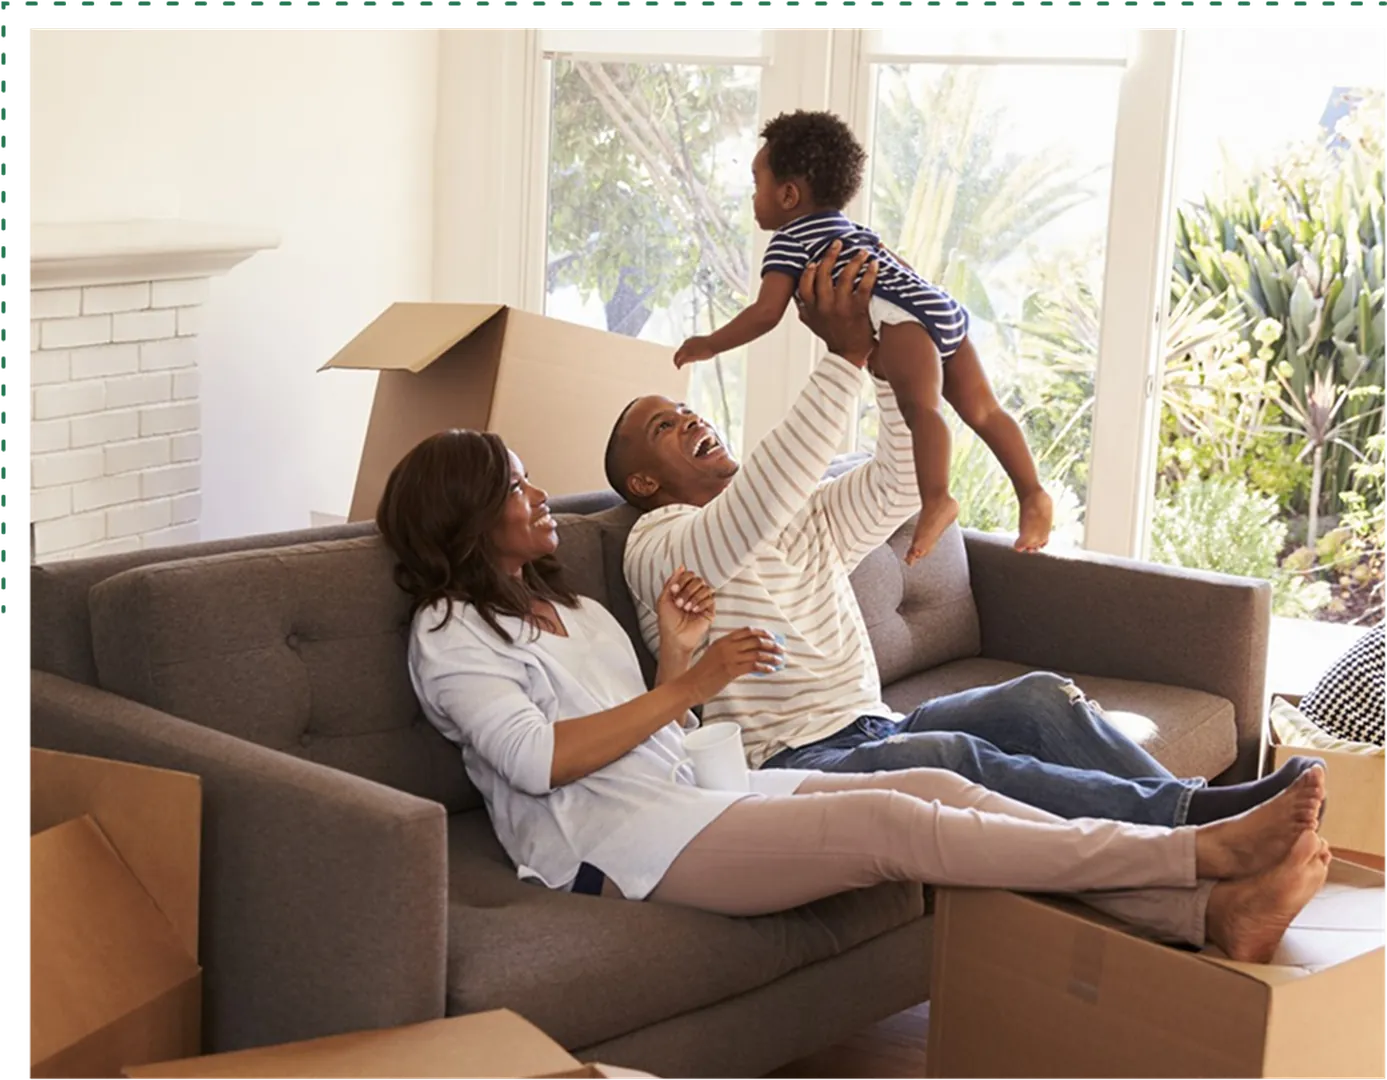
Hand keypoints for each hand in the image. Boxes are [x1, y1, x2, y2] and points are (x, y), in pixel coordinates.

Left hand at [656, 566, 714, 656]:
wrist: (675, 638)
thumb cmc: (668, 622)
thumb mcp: (663, 599)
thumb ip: (671, 582)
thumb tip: (680, 566)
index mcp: (683, 589)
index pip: (688, 575)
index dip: (682, 580)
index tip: (674, 590)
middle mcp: (693, 594)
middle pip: (697, 579)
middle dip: (687, 590)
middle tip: (679, 603)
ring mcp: (702, 601)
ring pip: (705, 588)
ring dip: (694, 597)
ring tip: (686, 609)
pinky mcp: (710, 610)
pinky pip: (711, 598)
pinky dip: (701, 603)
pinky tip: (695, 611)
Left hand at [674, 337, 715, 368]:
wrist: (712, 343)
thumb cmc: (712, 343)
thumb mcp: (705, 342)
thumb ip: (701, 345)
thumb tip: (706, 349)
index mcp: (690, 340)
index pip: (683, 346)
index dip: (682, 352)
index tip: (682, 356)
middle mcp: (686, 344)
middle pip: (679, 351)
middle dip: (677, 356)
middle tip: (676, 362)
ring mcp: (686, 349)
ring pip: (677, 356)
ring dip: (676, 361)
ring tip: (677, 366)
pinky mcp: (688, 355)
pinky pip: (680, 360)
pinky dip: (678, 364)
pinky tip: (679, 368)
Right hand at [683, 628, 784, 701]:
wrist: (690, 685)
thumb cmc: (703, 673)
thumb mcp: (715, 655)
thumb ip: (729, 650)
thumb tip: (749, 653)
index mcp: (723, 640)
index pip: (746, 631)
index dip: (761, 632)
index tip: (771, 637)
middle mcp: (727, 646)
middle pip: (755, 640)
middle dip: (771, 644)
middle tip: (780, 649)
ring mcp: (729, 658)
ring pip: (756, 652)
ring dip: (771, 656)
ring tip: (779, 660)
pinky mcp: (731, 670)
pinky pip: (753, 665)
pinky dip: (764, 667)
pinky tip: (771, 669)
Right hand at [793, 241, 878, 367]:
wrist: (849, 353)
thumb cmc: (832, 336)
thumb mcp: (813, 323)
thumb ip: (804, 309)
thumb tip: (796, 296)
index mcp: (811, 308)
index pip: (804, 284)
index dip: (809, 270)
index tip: (816, 260)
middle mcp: (824, 306)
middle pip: (823, 274)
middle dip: (831, 255)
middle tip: (838, 243)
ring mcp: (841, 307)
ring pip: (844, 276)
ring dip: (854, 260)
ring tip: (861, 251)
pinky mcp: (858, 309)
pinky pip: (864, 286)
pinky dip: (870, 273)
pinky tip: (874, 264)